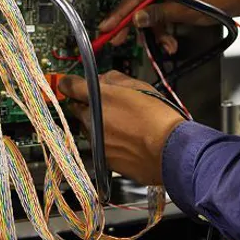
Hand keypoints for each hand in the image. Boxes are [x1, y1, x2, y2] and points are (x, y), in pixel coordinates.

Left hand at [58, 70, 187, 185]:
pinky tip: (125, 140)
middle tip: (106, 104)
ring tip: (121, 125)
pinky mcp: (103, 159)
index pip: (69, 86)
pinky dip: (106, 141)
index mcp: (97, 98)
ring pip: (87, 129)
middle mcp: (91, 121)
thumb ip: (115, 80)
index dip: (70, 84)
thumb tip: (104, 80)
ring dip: (96, 124)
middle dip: (86, 105)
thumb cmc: (158, 118)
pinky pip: (98, 145)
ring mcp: (95, 142)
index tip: (72, 84)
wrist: (170, 152)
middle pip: (77, 109)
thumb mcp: (140, 87)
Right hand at [99, 0, 239, 53]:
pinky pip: (166, 13)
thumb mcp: (187, 9)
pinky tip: (172, 42)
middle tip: (120, 42)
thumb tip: (136, 20)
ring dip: (158, 32)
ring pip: (154, 13)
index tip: (106, 27)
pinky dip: (167, 28)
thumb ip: (160, 15)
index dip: (119, 13)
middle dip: (138, 27)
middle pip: (142, 5)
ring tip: (167, 47)